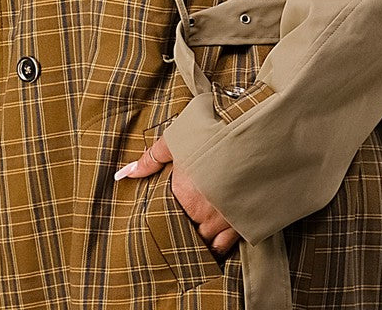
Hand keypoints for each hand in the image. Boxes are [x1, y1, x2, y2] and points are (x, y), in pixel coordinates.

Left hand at [114, 134, 240, 258]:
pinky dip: (218, 247)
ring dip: (199, 238)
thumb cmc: (215, 133)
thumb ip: (152, 158)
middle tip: (182, 219)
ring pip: (205, 242)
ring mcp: (224, 221)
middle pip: (185, 230)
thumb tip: (125, 173)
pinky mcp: (244, 223)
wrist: (256, 134)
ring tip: (196, 232)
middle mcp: (202, 213)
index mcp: (183, 194)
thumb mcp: (179, 139)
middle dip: (183, 226)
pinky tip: (214, 243)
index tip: (166, 208)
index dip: (165, 212)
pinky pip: (226, 246)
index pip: (166, 214)